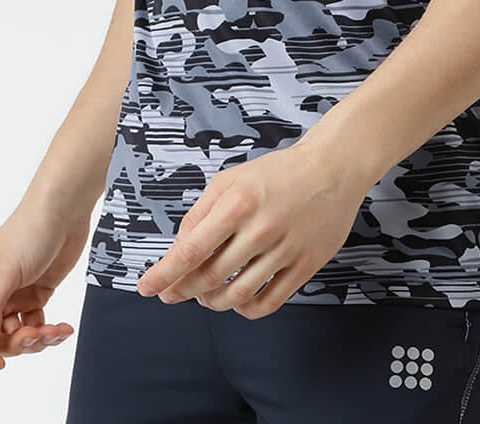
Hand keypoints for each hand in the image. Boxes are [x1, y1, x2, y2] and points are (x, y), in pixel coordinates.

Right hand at [0, 203, 88, 368]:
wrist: (63, 211)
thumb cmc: (28, 233)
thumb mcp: (5, 273)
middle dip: (15, 344)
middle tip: (35, 334)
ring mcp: (12, 296)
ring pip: (15, 337)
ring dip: (36, 341)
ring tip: (54, 331)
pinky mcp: (35, 295)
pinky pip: (36, 327)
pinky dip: (50, 332)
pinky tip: (63, 328)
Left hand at [135, 139, 366, 318]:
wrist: (332, 168)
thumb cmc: (278, 172)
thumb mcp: (231, 178)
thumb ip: (201, 212)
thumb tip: (180, 249)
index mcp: (238, 203)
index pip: (192, 249)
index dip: (165, 274)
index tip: (147, 288)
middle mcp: (261, 229)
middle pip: (211, 277)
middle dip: (183, 290)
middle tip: (172, 294)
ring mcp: (285, 250)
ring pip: (237, 296)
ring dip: (212, 302)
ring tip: (204, 296)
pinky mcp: (305, 266)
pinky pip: (268, 303)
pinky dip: (245, 310)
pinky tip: (237, 301)